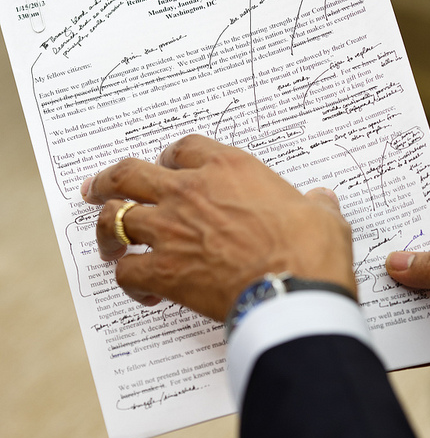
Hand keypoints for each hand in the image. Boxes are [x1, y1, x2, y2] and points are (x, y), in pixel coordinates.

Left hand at [81, 134, 354, 320]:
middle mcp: (189, 191)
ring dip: (106, 230)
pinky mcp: (164, 270)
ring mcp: (170, 229)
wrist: (294, 290)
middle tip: (97, 188)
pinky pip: (127, 271)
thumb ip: (316, 204)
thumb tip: (323, 200)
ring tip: (107, 241)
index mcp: (228, 168)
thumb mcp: (322, 215)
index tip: (167, 166)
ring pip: (115, 218)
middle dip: (108, 180)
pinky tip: (143, 289)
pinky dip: (129, 280)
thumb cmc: (309, 248)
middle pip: (129, 174)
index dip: (170, 156)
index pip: (184, 147)